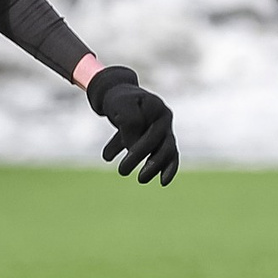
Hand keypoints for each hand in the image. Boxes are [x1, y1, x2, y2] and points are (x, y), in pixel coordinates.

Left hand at [86, 66, 179, 185]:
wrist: (118, 94)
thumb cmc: (118, 100)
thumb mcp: (120, 105)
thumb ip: (129, 122)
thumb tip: (134, 148)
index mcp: (157, 108)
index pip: (150, 132)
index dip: (136, 147)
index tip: (108, 156)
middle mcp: (165, 119)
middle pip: (161, 144)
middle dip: (143, 160)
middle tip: (122, 171)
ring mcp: (165, 129)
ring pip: (167, 151)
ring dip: (154, 167)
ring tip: (141, 180)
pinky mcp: (161, 139)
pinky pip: (169, 155)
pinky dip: (165, 168)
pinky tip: (162, 182)